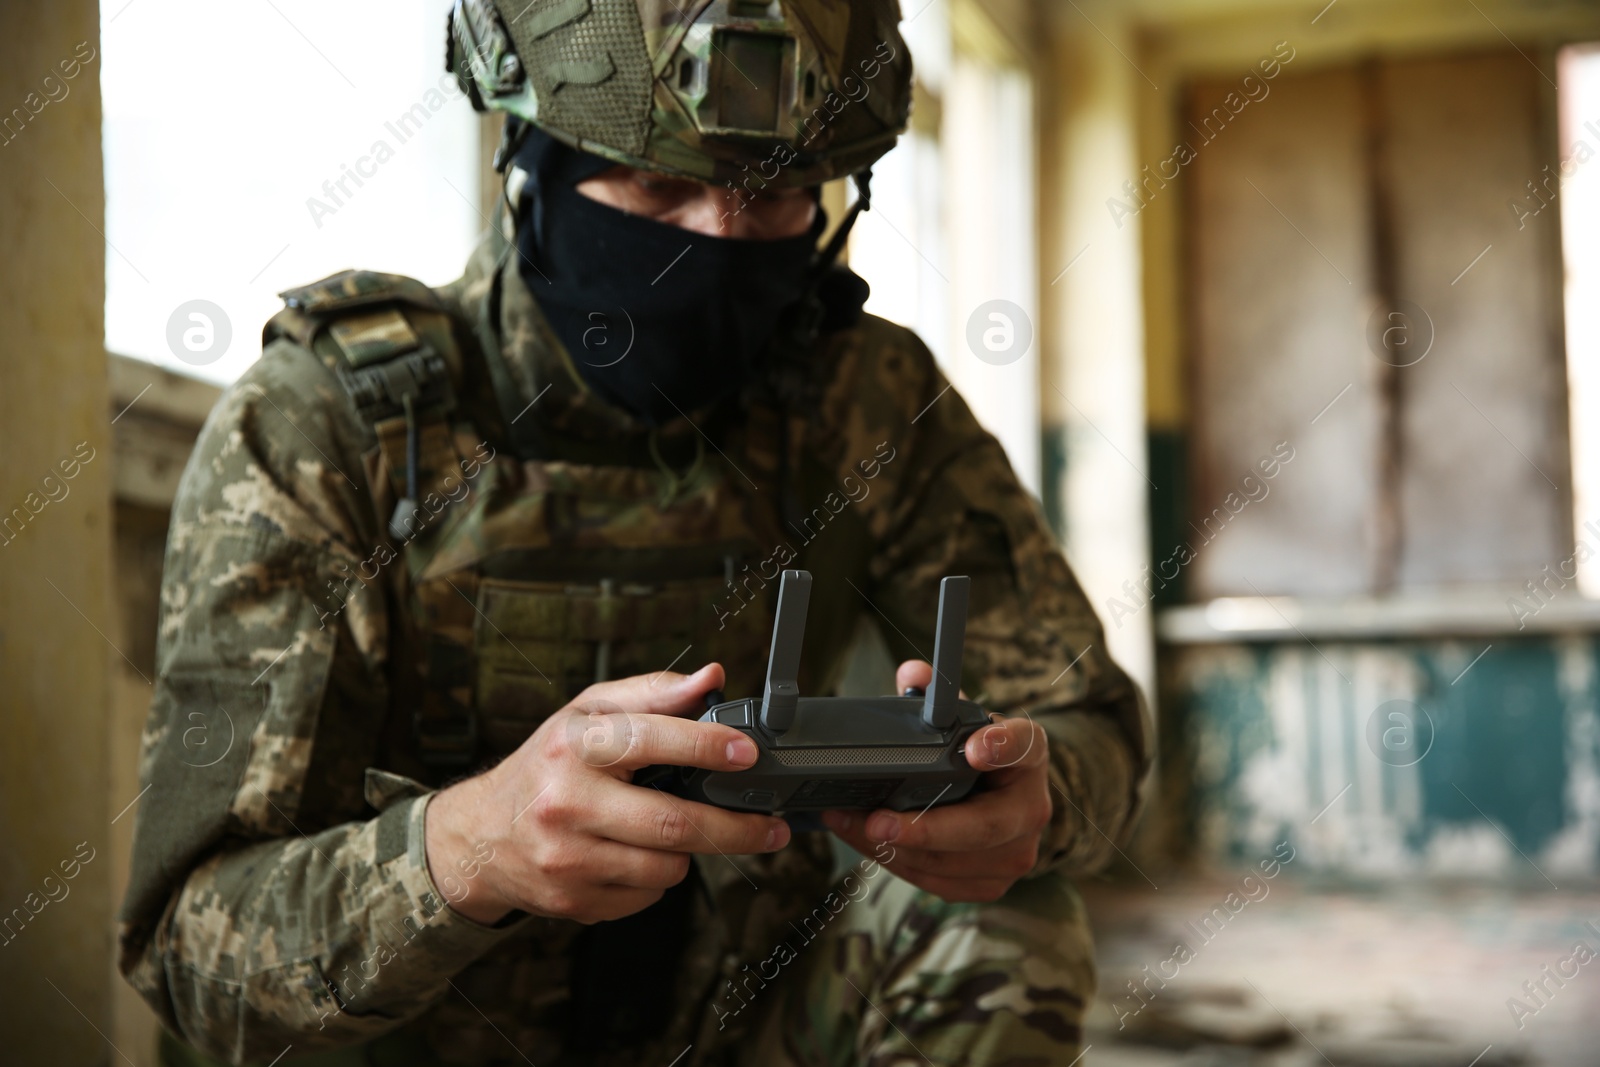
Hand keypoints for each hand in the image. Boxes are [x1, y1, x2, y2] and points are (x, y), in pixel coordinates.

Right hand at [425, 663, 790, 924]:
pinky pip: (646, 898)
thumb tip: (711, 679)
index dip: (706, 746)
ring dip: (686, 853)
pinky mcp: (572, 901)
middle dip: (734, 828)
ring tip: (672, 832)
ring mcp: (567, 859)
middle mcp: (566, 802)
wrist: (480, 835)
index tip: (748, 753)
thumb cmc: (546, 765)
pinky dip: (655, 880)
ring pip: (666, 868)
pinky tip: (633, 857)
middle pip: (672, 823)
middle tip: (770, 827)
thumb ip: (653, 693)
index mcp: (574, 746)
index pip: (649, 740)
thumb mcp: (588, 714)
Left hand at [822, 659, 1051, 902]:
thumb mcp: (966, 719)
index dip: (1001, 747)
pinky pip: (935, 881)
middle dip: (925, 829)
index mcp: (1029, 756)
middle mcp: (1033, 810)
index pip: (1023, 746)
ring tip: (847, 823)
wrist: (1006, 802)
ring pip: (949, 863)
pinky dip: (894, 862)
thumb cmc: (979, 755)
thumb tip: (911, 675)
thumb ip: (938, 697)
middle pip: (983, 828)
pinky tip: (860, 838)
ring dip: (891, 848)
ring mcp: (1015, 855)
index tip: (974, 747)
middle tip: (877, 821)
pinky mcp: (989, 885)